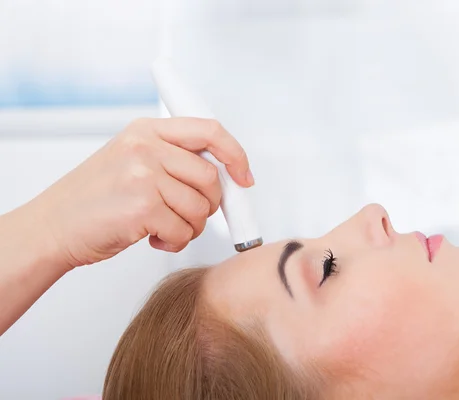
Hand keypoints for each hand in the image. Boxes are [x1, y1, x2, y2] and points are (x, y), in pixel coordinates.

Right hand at [27, 117, 253, 269]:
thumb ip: (172, 158)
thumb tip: (224, 174)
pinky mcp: (142, 207)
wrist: (52, 227)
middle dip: (210, 204)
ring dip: (191, 227)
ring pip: (201, 207)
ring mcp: (143, 176)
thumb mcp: (131, 159)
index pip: (209, 131)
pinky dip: (176, 242)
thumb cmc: (94, 199)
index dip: (236, 154)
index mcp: (147, 130)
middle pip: (211, 177)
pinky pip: (185, 231)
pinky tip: (155, 239)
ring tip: (167, 228)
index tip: (244, 176)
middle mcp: (146, 147)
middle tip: (191, 215)